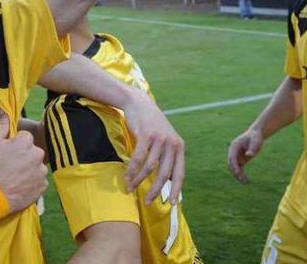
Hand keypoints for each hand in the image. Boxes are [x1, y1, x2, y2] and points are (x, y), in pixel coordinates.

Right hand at [0, 110, 47, 211]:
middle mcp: (37, 155)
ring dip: (28, 169)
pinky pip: (39, 180)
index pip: (24, 137)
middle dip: (23, 156)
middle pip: (32, 151)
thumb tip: (4, 110)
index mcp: (25, 142)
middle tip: (9, 166)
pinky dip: (31, 182)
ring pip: (36, 166)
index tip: (6, 153)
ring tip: (13, 177)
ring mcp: (41, 172)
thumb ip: (0, 125)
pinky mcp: (42, 187)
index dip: (14, 144)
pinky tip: (19, 185)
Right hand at [123, 89, 184, 203]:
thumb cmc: (151, 125)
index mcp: (179, 147)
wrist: (139, 103)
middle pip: (164, 173)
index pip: (179, 172)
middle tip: (147, 202)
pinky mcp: (146, 135)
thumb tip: (167, 180)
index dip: (176, 189)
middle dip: (156, 190)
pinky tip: (127, 177)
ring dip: (138, 180)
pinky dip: (131, 170)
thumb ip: (168, 156)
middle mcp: (172, 143)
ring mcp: (159, 139)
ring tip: (130, 188)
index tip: (172, 203)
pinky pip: (138, 159)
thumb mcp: (165, 139)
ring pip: (149, 167)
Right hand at [227, 128, 263, 184]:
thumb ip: (252, 148)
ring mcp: (236, 156)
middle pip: (231, 164)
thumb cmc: (255, 137)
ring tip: (245, 183)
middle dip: (235, 172)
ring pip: (234, 168)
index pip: (232, 157)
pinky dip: (241, 174)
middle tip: (241, 179)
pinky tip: (246, 181)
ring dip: (238, 175)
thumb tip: (248, 155)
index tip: (238, 172)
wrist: (256, 135)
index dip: (234, 165)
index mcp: (234, 146)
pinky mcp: (240, 160)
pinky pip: (239, 169)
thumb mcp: (255, 142)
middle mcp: (233, 152)